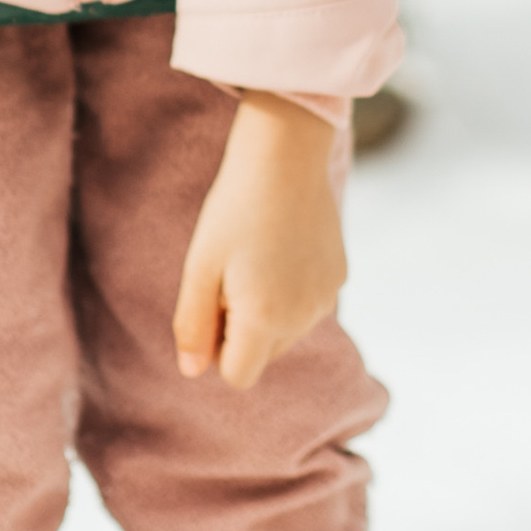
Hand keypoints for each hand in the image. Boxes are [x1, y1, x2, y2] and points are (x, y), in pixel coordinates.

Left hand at [173, 92, 346, 390]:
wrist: (286, 156)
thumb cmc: (233, 209)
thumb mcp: (200, 266)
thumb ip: (193, 324)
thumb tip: (192, 371)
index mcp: (265, 320)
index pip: (237, 375)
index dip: (216, 348)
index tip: (212, 304)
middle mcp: (303, 318)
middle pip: (262, 356)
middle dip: (242, 331)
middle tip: (231, 275)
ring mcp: (326, 298)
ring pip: (286, 332)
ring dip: (267, 312)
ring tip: (256, 258)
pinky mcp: (339, 276)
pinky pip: (308, 305)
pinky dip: (291, 291)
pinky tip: (281, 246)